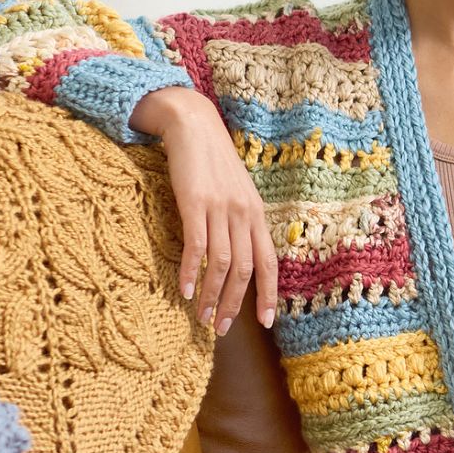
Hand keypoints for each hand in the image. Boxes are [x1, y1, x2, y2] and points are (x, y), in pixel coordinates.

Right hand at [131, 87, 278, 333]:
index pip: (268, 263)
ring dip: (212, 296)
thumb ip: (241, 221)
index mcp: (256, 214)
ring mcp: (220, 208)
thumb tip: (239, 257)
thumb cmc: (212, 161)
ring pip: (221, 265)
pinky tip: (185, 291)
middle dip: (234, 305)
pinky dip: (192, 273)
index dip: (268, 295)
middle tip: (221, 328)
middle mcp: (243, 214)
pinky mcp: (195, 203)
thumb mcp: (237, 192)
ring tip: (202, 318)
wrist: (192, 124)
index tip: (266, 323)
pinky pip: (196, 247)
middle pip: (244, 271)